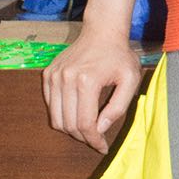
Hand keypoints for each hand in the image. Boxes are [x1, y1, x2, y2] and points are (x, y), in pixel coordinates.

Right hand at [42, 26, 141, 152]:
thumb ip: (118, 107)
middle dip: (83, 137)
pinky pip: (51, 106)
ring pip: (56, 118)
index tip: (102, 147)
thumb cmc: (119, 55)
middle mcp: (65, 79)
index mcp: (86, 81)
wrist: (102, 31)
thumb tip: (101, 128)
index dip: (93, 140)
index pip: (84, 123)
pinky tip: (77, 112)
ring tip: (88, 128)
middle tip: (97, 139)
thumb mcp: (130, 79)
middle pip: (68, 124)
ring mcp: (54, 76)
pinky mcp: (48, 75)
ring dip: (71, 129)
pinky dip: (62, 115)